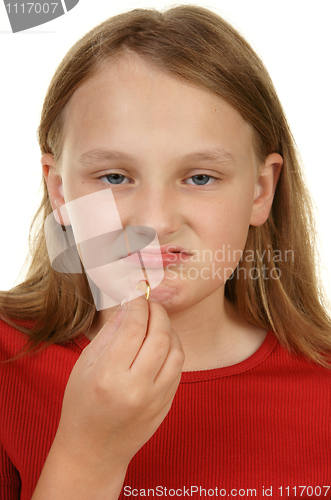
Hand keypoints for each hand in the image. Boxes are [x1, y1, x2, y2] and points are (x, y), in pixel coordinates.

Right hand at [53, 292, 184, 470]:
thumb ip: (111, 332)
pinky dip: (173, 349)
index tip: (138, 292)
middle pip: (160, 336)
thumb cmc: (82, 404)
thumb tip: (130, 304)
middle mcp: (135, 389)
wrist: (93, 450)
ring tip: (157, 322)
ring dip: (169, 330)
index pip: (134, 328)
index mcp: (108, 376)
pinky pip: (178, 369)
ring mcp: (155, 400)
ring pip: (176, 352)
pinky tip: (161, 343)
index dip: (139, 304)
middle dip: (158, 312)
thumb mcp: (86, 365)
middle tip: (150, 303)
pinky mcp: (166, 406)